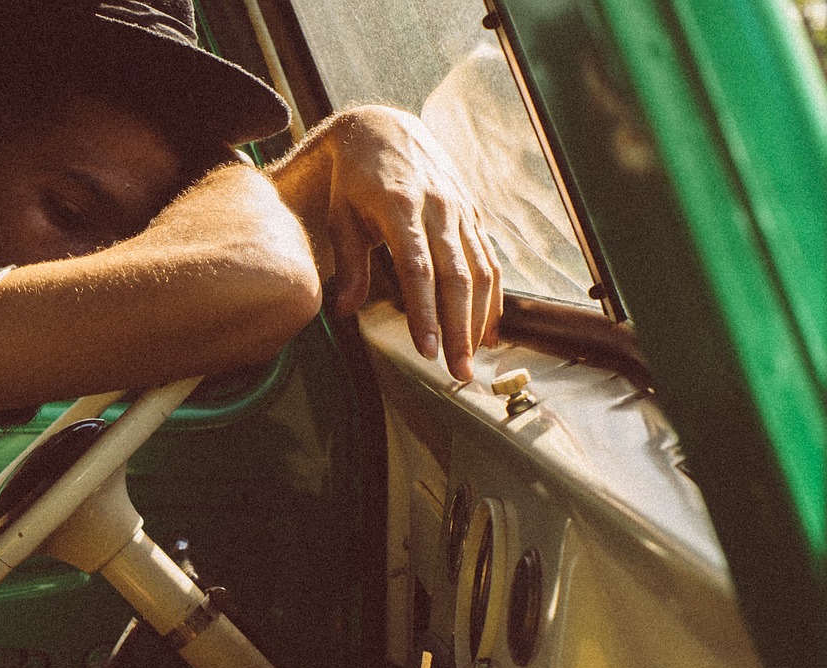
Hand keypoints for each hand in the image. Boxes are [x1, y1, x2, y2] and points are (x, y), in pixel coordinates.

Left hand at [270, 105, 501, 379]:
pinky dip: (492, 297)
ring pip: (481, 271)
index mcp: (402, 207)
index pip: (418, 270)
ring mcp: (461, 210)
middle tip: (458, 373)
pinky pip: (489, 259)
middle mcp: (439, 209)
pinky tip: (488, 330)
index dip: (425, 313)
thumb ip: (350, 263)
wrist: (383, 128)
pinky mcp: (473, 214)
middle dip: (459, 329)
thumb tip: (344, 312)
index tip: (427, 350)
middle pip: (457, 277)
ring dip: (480, 320)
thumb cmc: (353, 179)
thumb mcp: (341, 215)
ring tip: (473, 360)